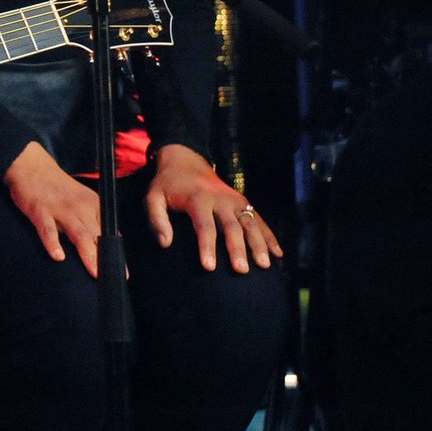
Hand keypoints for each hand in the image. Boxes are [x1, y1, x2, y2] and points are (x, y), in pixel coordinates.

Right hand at [4, 142, 103, 276]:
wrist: (32, 168)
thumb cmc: (59, 189)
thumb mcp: (83, 200)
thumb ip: (96, 221)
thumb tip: (111, 245)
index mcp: (94, 206)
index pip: (109, 234)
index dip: (115, 255)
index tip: (121, 274)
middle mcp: (80, 208)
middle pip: (97, 237)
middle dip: (105, 259)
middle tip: (111, 279)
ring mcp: (60, 210)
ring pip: (78, 235)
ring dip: (88, 254)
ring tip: (94, 273)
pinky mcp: (40, 211)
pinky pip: (48, 229)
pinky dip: (53, 242)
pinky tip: (57, 256)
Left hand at [144, 143, 282, 271]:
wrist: (185, 160)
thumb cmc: (168, 185)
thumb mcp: (153, 197)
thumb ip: (157, 220)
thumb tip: (165, 244)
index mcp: (198, 199)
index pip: (204, 226)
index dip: (207, 246)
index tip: (209, 267)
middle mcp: (220, 199)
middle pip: (231, 226)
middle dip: (238, 248)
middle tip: (242, 270)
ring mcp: (234, 200)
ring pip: (250, 222)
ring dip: (259, 243)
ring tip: (265, 265)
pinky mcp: (243, 201)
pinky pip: (259, 219)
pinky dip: (270, 235)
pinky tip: (278, 253)